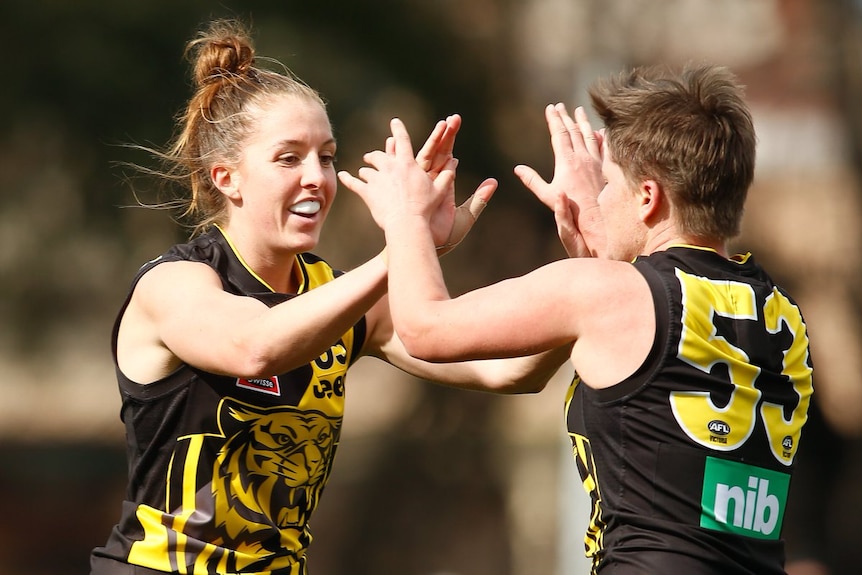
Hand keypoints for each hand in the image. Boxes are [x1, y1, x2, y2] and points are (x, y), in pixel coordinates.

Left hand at [339, 116, 495, 253]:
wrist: (407, 223)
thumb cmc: (425, 208)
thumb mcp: (439, 191)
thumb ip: (446, 176)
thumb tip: (454, 163)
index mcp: (407, 164)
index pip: (402, 140)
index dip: (398, 129)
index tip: (394, 122)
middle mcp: (390, 167)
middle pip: (378, 155)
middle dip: (374, 155)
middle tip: (371, 157)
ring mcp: (376, 179)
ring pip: (366, 170)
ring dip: (365, 171)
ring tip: (363, 173)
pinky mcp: (366, 192)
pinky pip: (353, 183)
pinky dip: (347, 179)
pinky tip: (341, 176)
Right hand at [514, 104, 605, 256]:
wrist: (595, 217)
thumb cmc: (569, 209)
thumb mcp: (547, 195)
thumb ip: (532, 181)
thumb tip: (517, 169)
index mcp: (566, 160)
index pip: (559, 134)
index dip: (553, 120)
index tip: (550, 108)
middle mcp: (581, 156)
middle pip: (573, 130)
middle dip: (565, 116)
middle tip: (560, 106)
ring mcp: (595, 160)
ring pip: (589, 134)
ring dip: (582, 121)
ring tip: (579, 110)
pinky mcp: (605, 166)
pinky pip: (604, 145)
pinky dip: (601, 135)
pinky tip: (600, 130)